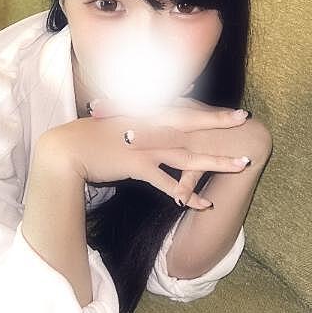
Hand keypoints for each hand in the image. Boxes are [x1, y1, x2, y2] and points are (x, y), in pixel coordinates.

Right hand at [39, 97, 252, 209]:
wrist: (68, 148)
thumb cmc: (90, 135)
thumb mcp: (114, 118)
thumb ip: (135, 113)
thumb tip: (145, 108)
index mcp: (144, 114)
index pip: (182, 109)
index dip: (207, 108)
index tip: (230, 109)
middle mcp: (149, 127)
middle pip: (191, 126)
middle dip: (219, 123)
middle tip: (244, 121)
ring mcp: (145, 146)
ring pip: (188, 156)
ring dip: (216, 162)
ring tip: (240, 165)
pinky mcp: (137, 165)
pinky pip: (168, 182)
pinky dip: (186, 193)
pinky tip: (202, 204)